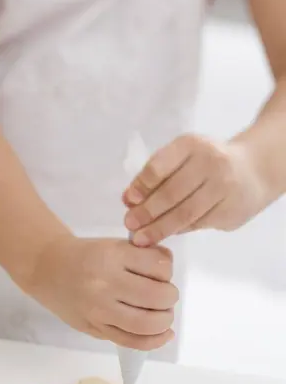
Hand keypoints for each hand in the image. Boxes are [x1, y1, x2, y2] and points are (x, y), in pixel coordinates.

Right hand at [26, 235, 177, 350]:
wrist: (48, 268)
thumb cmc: (86, 254)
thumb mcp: (114, 244)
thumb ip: (143, 255)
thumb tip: (169, 267)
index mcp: (113, 255)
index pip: (159, 266)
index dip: (168, 270)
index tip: (162, 272)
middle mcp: (106, 283)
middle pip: (157, 296)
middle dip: (170, 297)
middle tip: (166, 294)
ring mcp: (99, 309)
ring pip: (147, 323)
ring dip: (165, 320)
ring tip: (163, 313)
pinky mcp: (95, 328)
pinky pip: (131, 341)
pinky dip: (154, 340)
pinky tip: (163, 333)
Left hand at [123, 134, 268, 245]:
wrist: (254, 169)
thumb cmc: (207, 161)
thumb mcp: (183, 156)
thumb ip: (156, 175)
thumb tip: (128, 199)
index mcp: (191, 145)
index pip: (160, 166)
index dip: (142, 185)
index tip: (128, 201)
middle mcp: (211, 163)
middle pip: (172, 193)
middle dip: (147, 212)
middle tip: (129, 224)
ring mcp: (224, 187)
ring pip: (185, 213)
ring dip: (159, 228)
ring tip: (141, 238)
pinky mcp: (231, 209)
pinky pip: (198, 223)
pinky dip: (178, 230)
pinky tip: (165, 234)